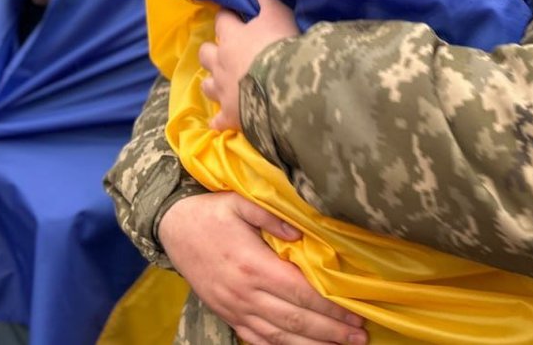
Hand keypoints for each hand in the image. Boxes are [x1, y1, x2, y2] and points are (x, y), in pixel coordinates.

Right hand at [160, 192, 366, 344]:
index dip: (331, 307)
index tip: (355, 314)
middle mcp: (245, 294)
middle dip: (331, 331)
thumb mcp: (240, 202)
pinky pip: (256, 340)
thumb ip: (272, 216)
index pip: (301, 293)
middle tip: (360, 338)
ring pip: (279, 337)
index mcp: (254, 266)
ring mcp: (235, 309)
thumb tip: (302, 234)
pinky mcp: (227, 316)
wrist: (172, 228)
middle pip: (296, 320)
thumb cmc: (211, 212)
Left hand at [199, 0, 298, 130]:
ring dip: (212, 82)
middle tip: (225, 51)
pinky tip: (221, 121)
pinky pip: (218, 120)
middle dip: (212, 51)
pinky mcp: (230, 116)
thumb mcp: (278, 14)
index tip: (233, 15)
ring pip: (206, 85)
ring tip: (221, 83)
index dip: (227, 16)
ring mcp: (223, 91)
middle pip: (206, 53)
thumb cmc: (281, 46)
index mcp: (232, 37)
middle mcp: (221, 63)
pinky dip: (219, 120)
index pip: (223, 20)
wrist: (285, 88)